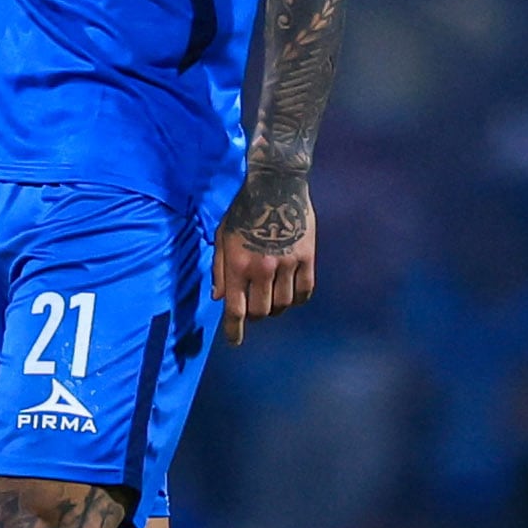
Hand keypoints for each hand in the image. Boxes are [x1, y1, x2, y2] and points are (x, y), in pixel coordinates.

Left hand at [212, 176, 314, 343]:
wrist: (277, 185)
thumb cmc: (243, 210)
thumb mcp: (222, 237)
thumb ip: (220, 269)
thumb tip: (220, 297)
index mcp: (238, 264)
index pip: (236, 309)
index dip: (234, 331)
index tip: (235, 342)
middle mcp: (262, 269)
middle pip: (261, 311)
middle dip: (255, 316)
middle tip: (253, 308)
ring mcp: (287, 264)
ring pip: (284, 304)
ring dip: (276, 308)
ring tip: (272, 299)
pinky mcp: (307, 258)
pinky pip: (305, 290)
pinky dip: (298, 299)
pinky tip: (291, 295)